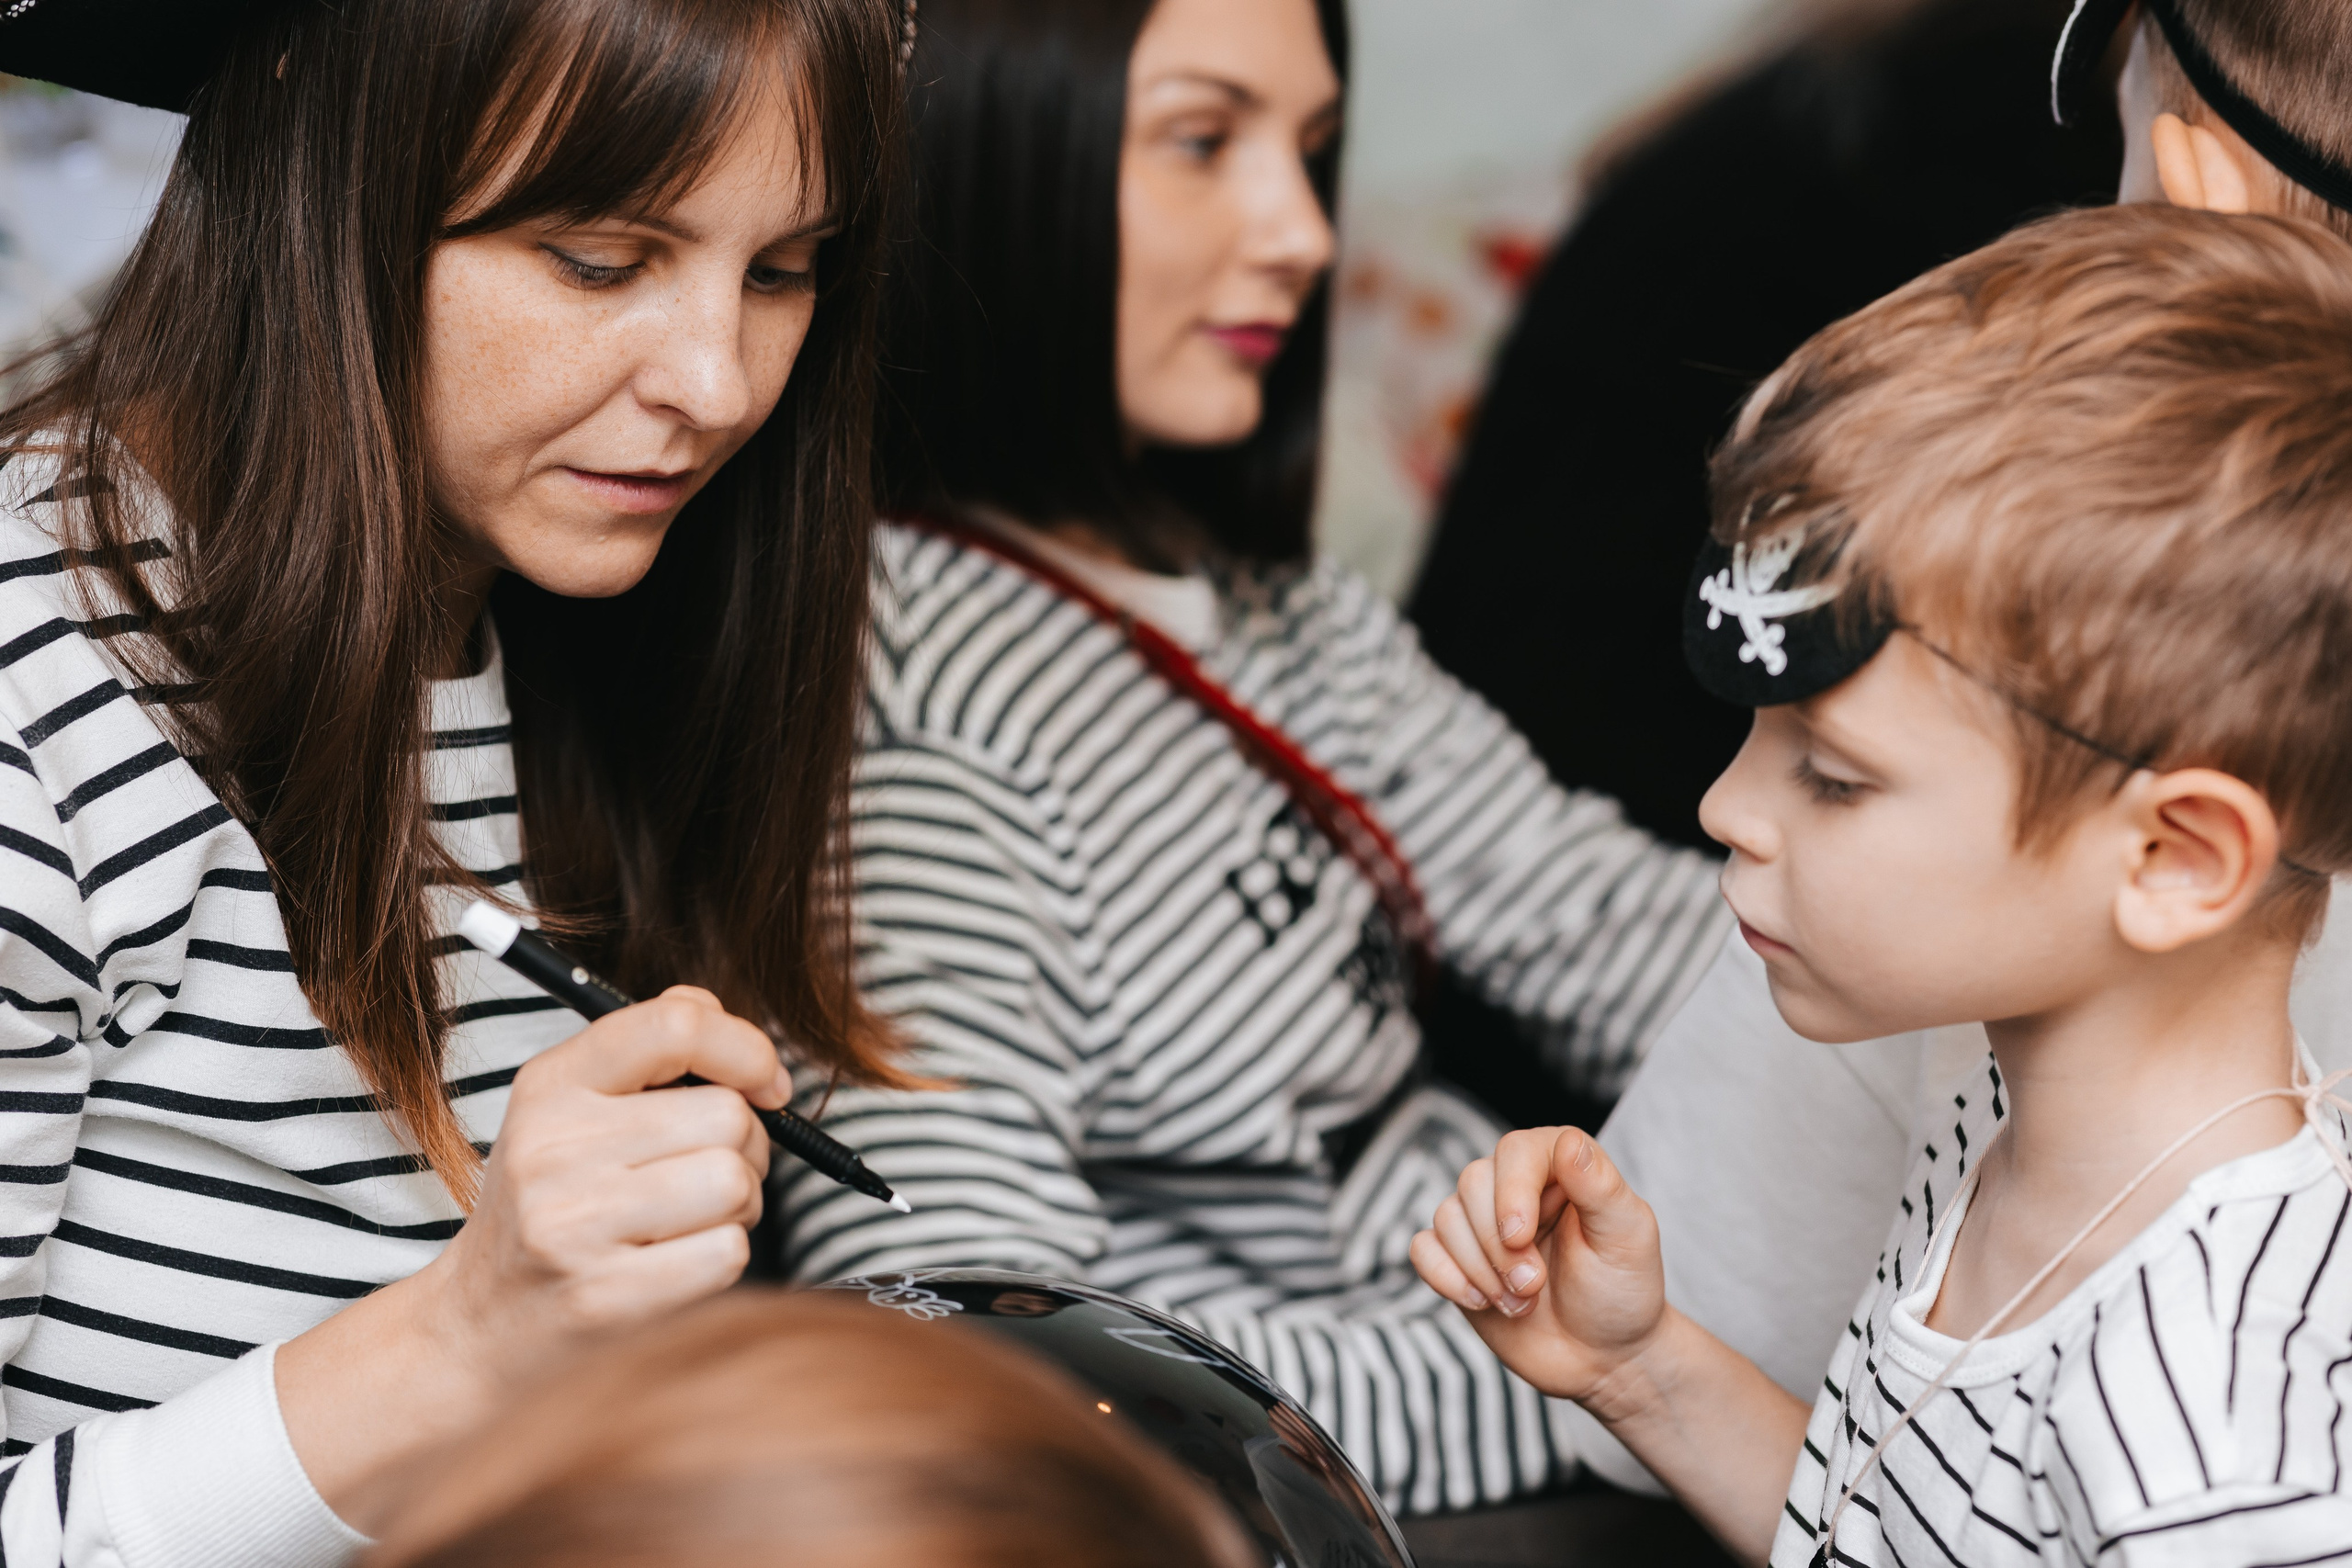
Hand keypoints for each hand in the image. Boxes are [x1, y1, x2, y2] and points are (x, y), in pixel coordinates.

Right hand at [412, 985, 782, 1385]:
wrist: (481, 1325)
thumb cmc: (552, 1204)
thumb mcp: (571, 1109)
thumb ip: (646, 1046)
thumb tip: (718, 1012)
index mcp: (551, 1085)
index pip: (675, 1027)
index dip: (747, 1049)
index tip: (767, 1086)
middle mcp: (554, 1149)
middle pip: (728, 1117)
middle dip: (747, 1148)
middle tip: (708, 1173)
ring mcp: (575, 1226)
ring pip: (736, 1183)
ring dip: (740, 1206)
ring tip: (692, 1219)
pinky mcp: (605, 1296)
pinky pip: (728, 1252)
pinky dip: (723, 1256)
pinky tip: (677, 1262)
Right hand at [1409, 1126, 1666, 1412]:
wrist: (1602, 1357)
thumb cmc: (1622, 1292)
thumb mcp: (1627, 1238)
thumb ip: (1601, 1187)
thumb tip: (1569, 1143)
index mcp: (1558, 1166)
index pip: (1515, 1151)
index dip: (1510, 1192)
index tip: (1521, 1238)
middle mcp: (1515, 1186)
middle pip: (1472, 1183)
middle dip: (1497, 1245)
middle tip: (1533, 1286)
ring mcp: (1482, 1223)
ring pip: (1446, 1217)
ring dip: (1480, 1270)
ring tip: (1522, 1303)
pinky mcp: (1458, 1259)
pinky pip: (1423, 1249)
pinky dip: (1445, 1277)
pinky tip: (1480, 1301)